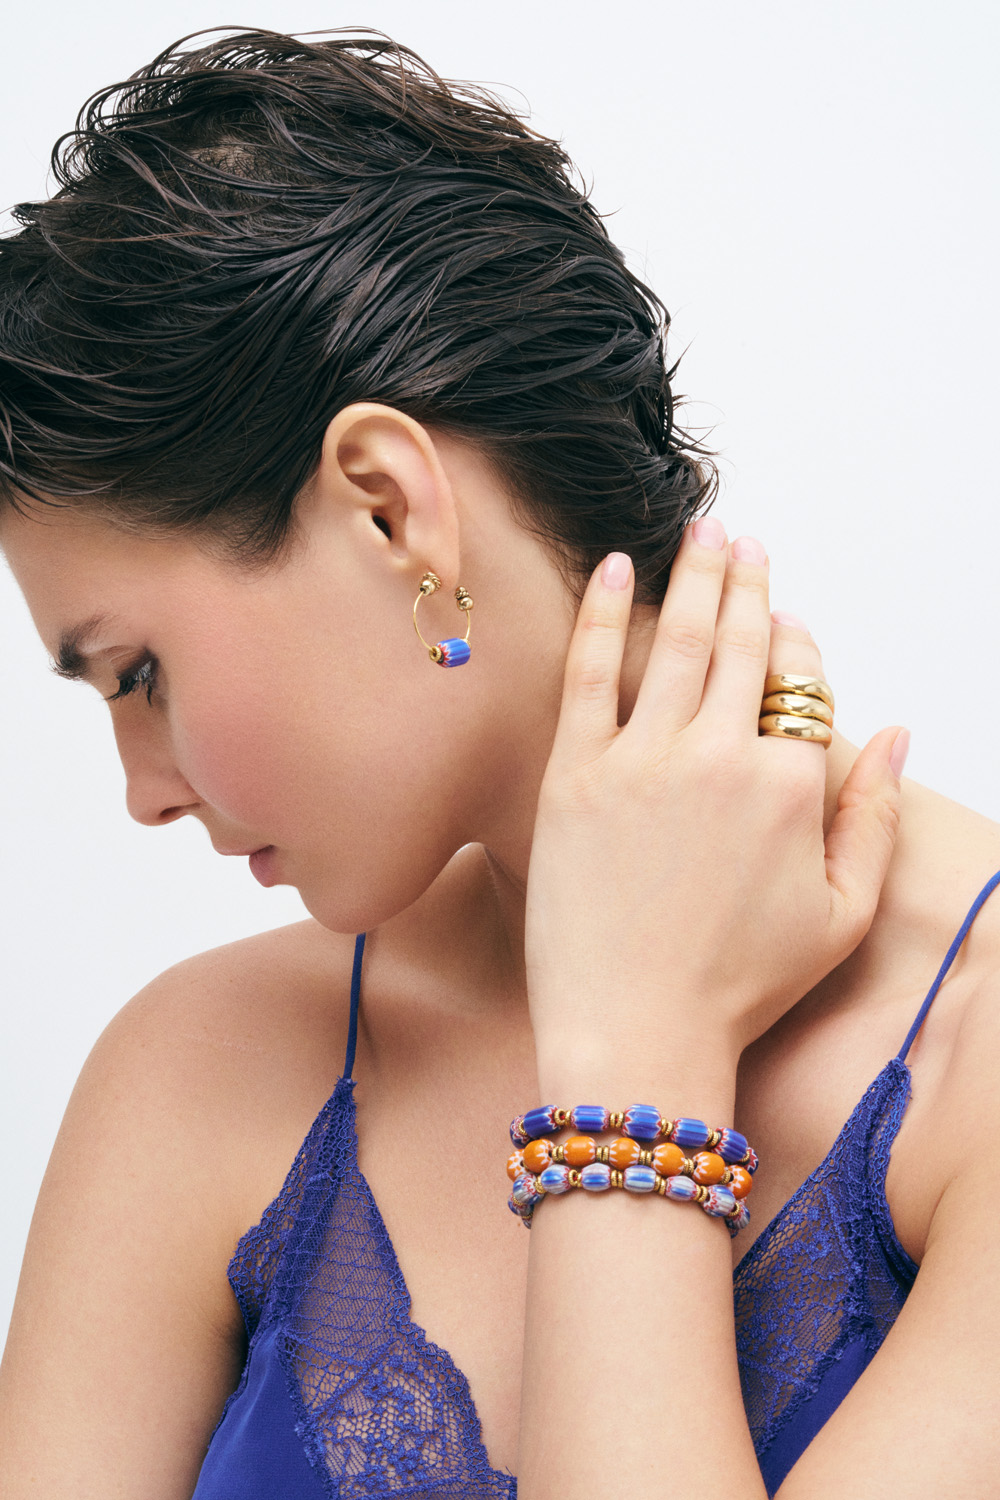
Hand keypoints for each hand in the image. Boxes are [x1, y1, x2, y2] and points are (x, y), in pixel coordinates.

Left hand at [524, 518, 905, 1087]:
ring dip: (694, 577)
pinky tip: (617, 569)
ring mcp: (642, 760)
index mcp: (790, 786)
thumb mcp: (840, 916)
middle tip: (743, 537)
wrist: (636, 1029)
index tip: (784, 616)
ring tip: (701, 534)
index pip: (799, 683)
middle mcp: (720, 756)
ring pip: (678, 642)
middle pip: (741, 644)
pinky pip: (591, 673)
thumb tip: (898, 734)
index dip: (794, 643)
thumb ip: (875, 817)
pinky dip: (607, 615)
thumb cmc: (742, 985)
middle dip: (747, 581)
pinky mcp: (575, 774)